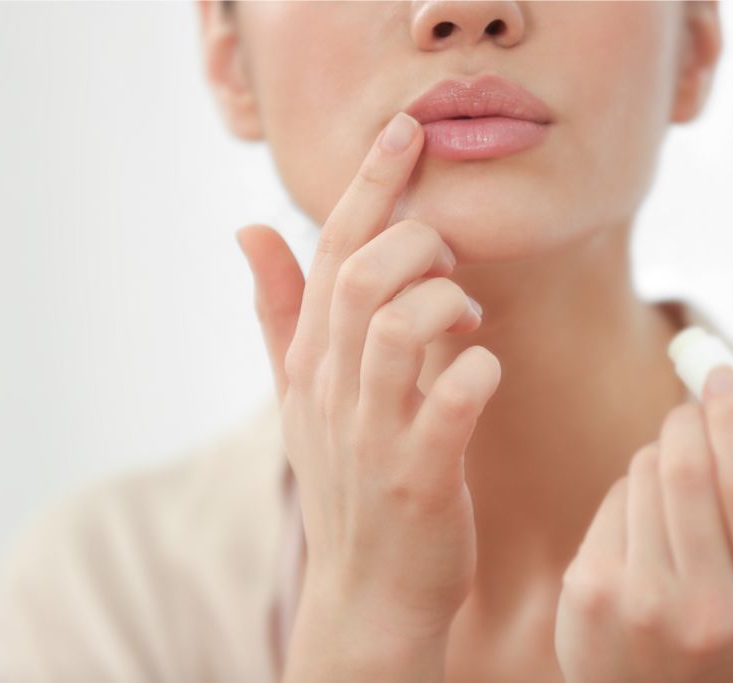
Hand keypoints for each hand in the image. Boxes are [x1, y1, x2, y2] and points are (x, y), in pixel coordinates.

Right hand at [236, 112, 500, 678]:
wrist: (369, 593)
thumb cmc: (351, 481)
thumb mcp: (304, 395)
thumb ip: (280, 312)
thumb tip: (248, 227)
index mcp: (309, 362)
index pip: (330, 253)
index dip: (369, 185)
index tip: (406, 130)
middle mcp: (332, 390)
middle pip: (359, 277)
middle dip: (414, 239)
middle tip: (448, 253)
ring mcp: (371, 436)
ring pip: (395, 328)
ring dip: (444, 301)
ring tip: (467, 315)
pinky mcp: (418, 479)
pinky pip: (449, 403)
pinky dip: (476, 372)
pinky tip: (484, 371)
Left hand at [554, 368, 732, 682]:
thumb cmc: (727, 611)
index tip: (725, 376)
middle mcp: (710, 612)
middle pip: (687, 473)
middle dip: (687, 420)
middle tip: (692, 407)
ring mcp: (644, 605)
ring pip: (644, 477)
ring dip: (659, 454)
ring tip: (672, 478)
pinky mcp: (592, 592)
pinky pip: (613, 501)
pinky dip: (630, 489)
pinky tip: (642, 520)